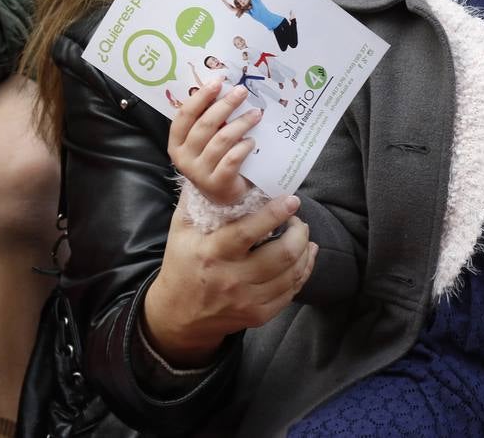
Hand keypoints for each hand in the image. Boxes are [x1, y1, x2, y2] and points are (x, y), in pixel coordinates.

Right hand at [143, 195, 315, 365]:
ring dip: (305, 250)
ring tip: (302, 235)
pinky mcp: (257, 315)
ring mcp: (246, 301)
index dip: (274, 214)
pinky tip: (305, 257)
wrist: (177, 316)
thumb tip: (211, 166)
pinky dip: (303, 271)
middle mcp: (230, 279)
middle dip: (299, 232)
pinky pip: (290, 292)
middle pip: (282, 255)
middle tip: (298, 220)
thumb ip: (195, 199)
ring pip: (291, 274)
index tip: (292, 200)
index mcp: (211, 253)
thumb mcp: (181, 230)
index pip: (248, 232)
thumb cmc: (181, 265)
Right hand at [168, 79, 258, 204]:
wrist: (222, 194)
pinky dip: (243, 148)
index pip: (184, 115)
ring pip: (221, 140)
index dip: (200, 97)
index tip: (218, 82)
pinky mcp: (217, 184)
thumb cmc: (215, 159)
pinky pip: (231, 160)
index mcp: (176, 143)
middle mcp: (184, 158)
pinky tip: (252, 141)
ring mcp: (199, 173)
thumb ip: (208, 120)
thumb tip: (226, 88)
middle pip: (205, 125)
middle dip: (225, 105)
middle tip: (242, 92)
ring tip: (256, 114)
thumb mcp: (205, 140)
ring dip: (241, 124)